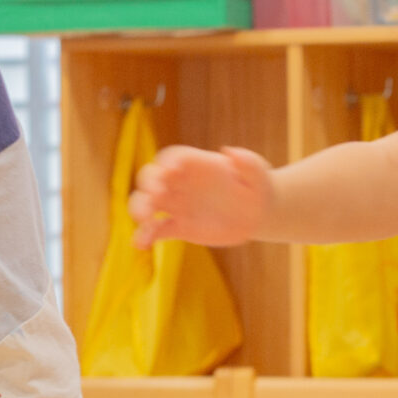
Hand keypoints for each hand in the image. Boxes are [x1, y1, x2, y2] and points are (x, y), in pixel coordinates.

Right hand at [130, 145, 273, 248]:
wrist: (256, 214)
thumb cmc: (256, 186)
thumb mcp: (257, 171)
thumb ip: (246, 161)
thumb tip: (229, 152)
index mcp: (196, 164)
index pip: (173, 157)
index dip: (167, 162)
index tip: (170, 172)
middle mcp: (180, 182)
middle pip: (152, 177)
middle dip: (149, 183)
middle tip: (155, 195)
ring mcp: (176, 205)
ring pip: (147, 203)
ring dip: (140, 208)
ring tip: (144, 218)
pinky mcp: (178, 226)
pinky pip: (156, 230)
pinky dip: (144, 236)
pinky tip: (141, 245)